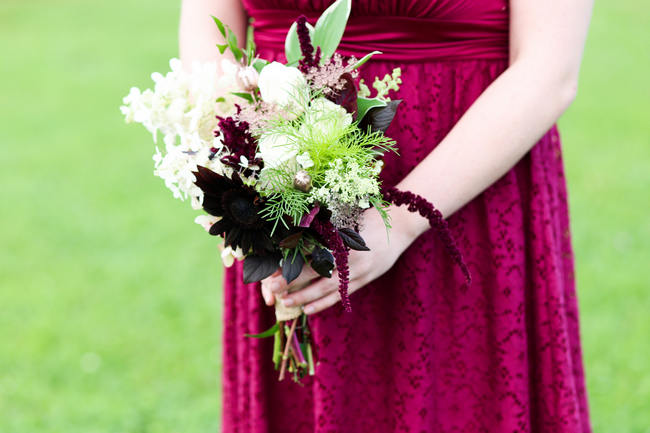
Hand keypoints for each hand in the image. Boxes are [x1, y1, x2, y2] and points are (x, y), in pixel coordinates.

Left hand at [260, 206, 420, 313]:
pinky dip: (324, 302)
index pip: (312, 256)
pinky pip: (341, 295)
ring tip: (286, 303)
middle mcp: (351, 259)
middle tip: (272, 289)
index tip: (274, 270)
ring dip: (305, 296)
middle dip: (293, 283)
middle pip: (317, 275)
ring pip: (327, 289)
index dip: (293, 265)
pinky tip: (308, 309)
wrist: (402, 225)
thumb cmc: (369, 216)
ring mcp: (359, 272)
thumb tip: (294, 236)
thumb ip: (325, 229)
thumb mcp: (345, 218)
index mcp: (344, 240)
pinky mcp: (364, 279)